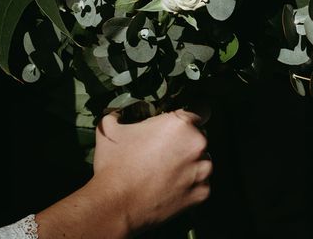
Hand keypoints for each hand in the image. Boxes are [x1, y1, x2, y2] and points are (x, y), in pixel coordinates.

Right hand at [92, 109, 211, 233]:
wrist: (116, 204)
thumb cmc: (115, 165)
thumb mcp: (110, 128)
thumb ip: (119, 114)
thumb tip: (118, 114)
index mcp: (179, 124)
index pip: (201, 109)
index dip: (191, 113)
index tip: (184, 120)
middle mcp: (197, 145)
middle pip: (199, 136)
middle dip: (185, 141)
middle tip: (164, 149)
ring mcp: (201, 171)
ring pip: (202, 160)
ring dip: (189, 162)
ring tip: (165, 169)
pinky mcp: (201, 193)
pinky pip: (200, 183)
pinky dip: (189, 183)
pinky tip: (169, 185)